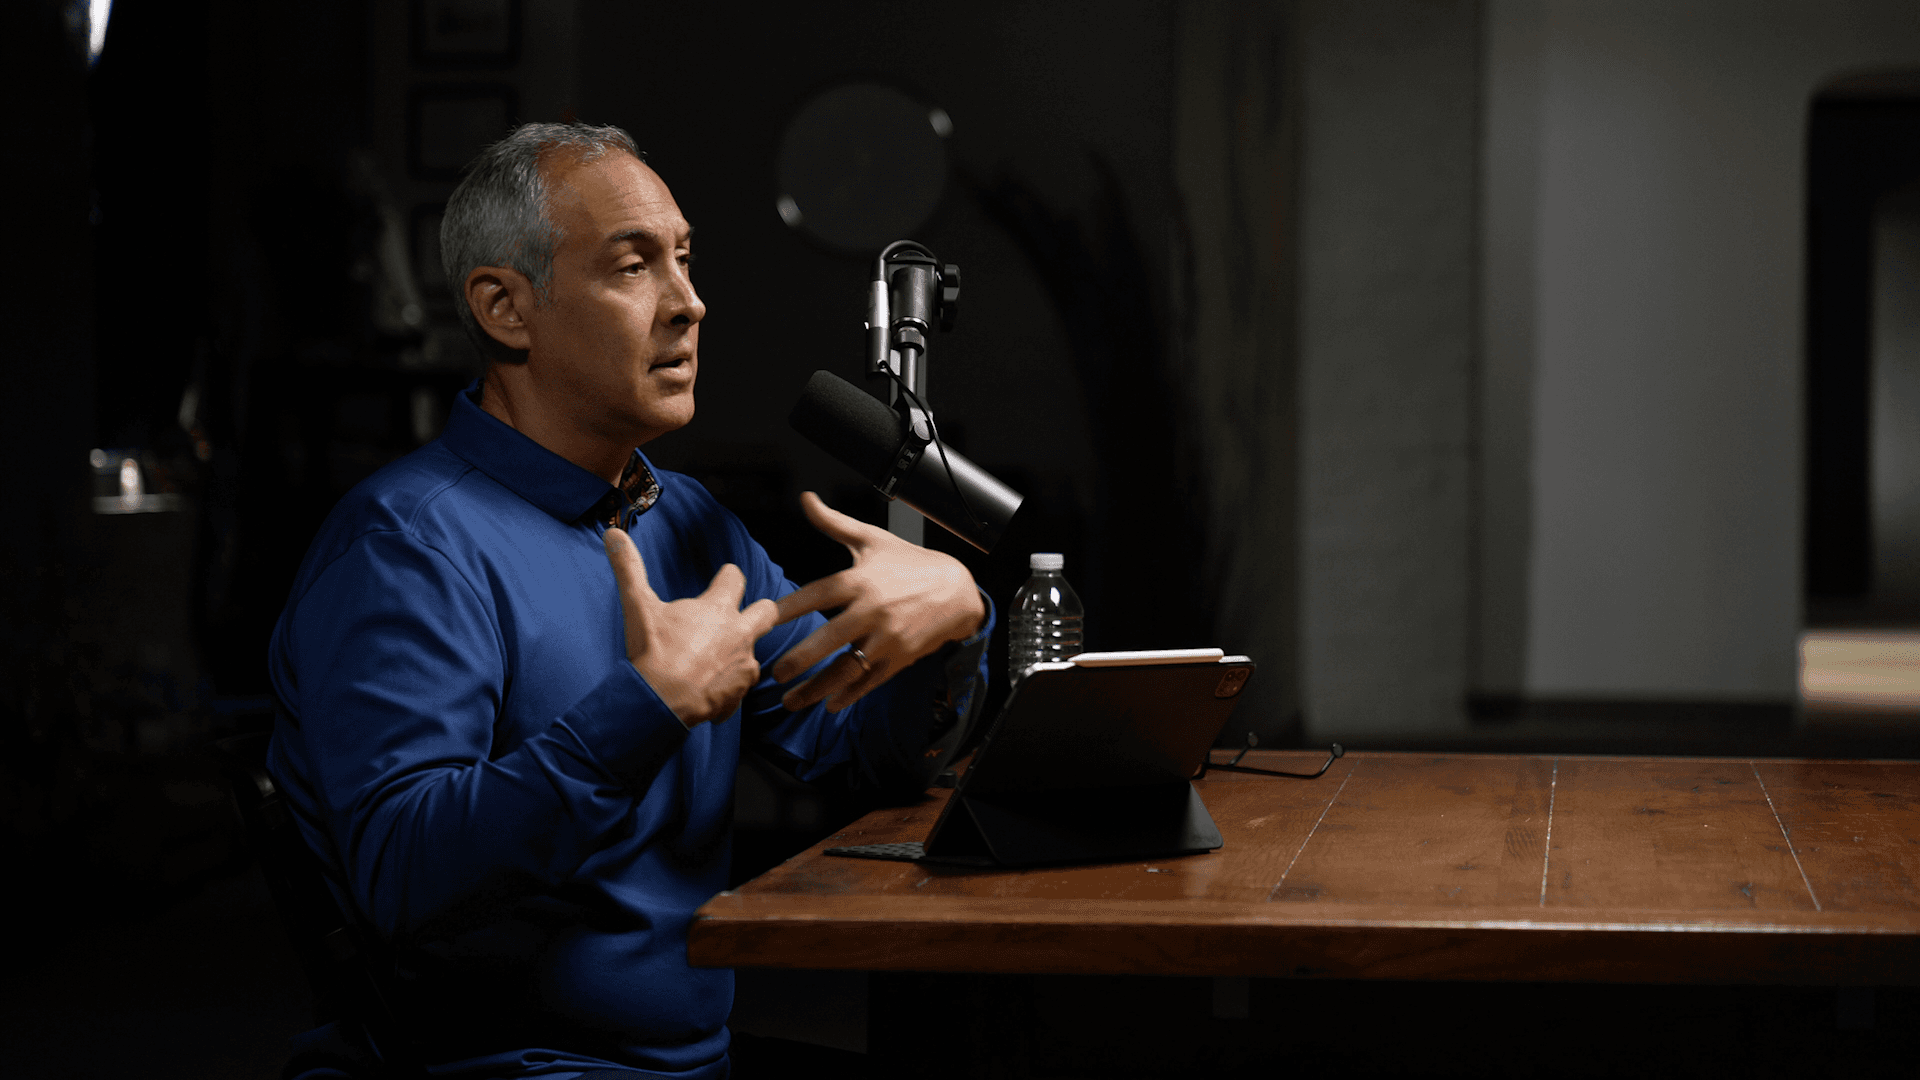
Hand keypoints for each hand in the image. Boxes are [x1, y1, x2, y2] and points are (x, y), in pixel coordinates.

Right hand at [604, 527, 779, 726]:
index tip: (723, 576)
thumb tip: (613, 532)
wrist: (661, 701)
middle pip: (767, 611)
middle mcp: (740, 633)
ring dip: (739, 652)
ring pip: (753, 652)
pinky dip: (726, 685)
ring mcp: (744, 664)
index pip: (735, 578)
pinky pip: (739, 685)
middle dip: (759, 610)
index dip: (728, 576)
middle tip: (742, 614)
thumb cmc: (652, 651)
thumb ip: (629, 568)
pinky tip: (707, 689)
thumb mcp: (637, 605)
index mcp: (718, 608)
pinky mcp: (740, 691)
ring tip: (715, 660)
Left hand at [770, 492, 986, 711]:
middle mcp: (872, 609)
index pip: (817, 594)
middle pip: (830, 638)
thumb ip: (834, 523)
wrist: (958, 589)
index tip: (763, 619)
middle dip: (799, 659)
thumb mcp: (873, 539)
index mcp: (860, 579)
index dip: (789, 607)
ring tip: (792, 701)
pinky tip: (830, 704)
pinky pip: (871, 680)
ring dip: (818, 687)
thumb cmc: (910, 561)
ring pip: (848, 667)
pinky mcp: (901, 657)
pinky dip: (851, 694)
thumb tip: (806, 499)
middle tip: (773, 673)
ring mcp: (888, 637)